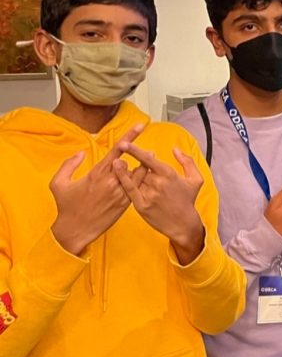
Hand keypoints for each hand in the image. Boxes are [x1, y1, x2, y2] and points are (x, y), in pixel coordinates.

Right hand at [50, 124, 144, 255]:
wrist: (76, 230)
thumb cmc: (66, 206)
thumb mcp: (58, 183)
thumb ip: (69, 164)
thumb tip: (80, 153)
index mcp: (97, 173)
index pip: (117, 150)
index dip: (129, 136)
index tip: (140, 126)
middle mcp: (111, 181)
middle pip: (131, 160)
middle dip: (138, 154)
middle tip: (143, 150)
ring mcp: (121, 193)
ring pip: (139, 174)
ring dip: (143, 166)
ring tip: (148, 161)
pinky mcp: (126, 204)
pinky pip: (139, 188)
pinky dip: (141, 181)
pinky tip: (143, 178)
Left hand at [114, 144, 204, 263]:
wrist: (183, 224)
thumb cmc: (188, 200)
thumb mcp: (196, 179)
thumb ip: (187, 161)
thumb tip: (175, 149)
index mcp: (169, 174)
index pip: (148, 159)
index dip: (134, 151)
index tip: (124, 143)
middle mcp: (157, 183)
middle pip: (140, 168)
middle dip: (137, 166)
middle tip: (137, 167)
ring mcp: (148, 194)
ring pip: (133, 178)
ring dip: (129, 173)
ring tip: (122, 168)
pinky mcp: (141, 205)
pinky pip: (129, 190)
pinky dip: (123, 180)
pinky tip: (116, 172)